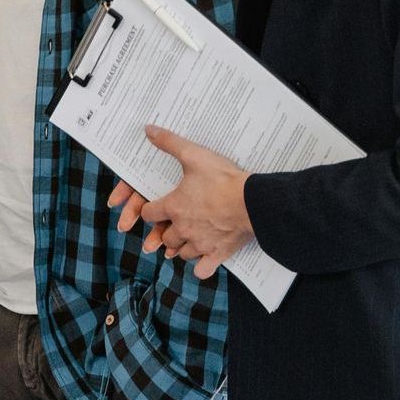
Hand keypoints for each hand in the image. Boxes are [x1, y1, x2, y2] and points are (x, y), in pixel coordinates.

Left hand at [133, 127, 255, 281]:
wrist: (251, 201)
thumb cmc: (222, 179)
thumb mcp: (194, 155)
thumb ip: (170, 143)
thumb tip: (149, 130)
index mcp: (173, 207)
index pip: (149, 213)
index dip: (150, 210)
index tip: (156, 207)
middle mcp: (182, 229)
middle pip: (164, 237)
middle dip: (166, 231)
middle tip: (175, 223)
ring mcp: (199, 243)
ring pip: (181, 253)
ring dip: (182, 247)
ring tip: (189, 238)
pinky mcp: (216, 254)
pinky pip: (202, 270)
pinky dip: (200, 267)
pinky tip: (204, 258)